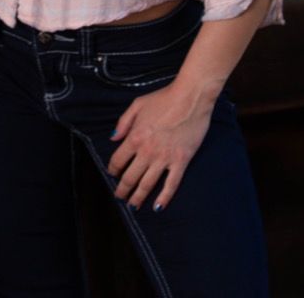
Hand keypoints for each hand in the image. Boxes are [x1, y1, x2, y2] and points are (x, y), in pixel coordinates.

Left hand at [107, 80, 216, 211]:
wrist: (190, 98)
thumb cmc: (164, 98)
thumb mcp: (137, 104)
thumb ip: (123, 122)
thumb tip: (113, 138)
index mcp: (135, 137)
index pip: (118, 160)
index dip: (113, 170)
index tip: (113, 173)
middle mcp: (147, 151)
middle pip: (130, 177)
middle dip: (123, 189)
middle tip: (120, 196)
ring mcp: (164, 158)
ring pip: (147, 184)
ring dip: (138, 197)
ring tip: (133, 205)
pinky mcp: (181, 161)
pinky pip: (171, 184)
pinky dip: (163, 198)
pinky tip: (157, 206)